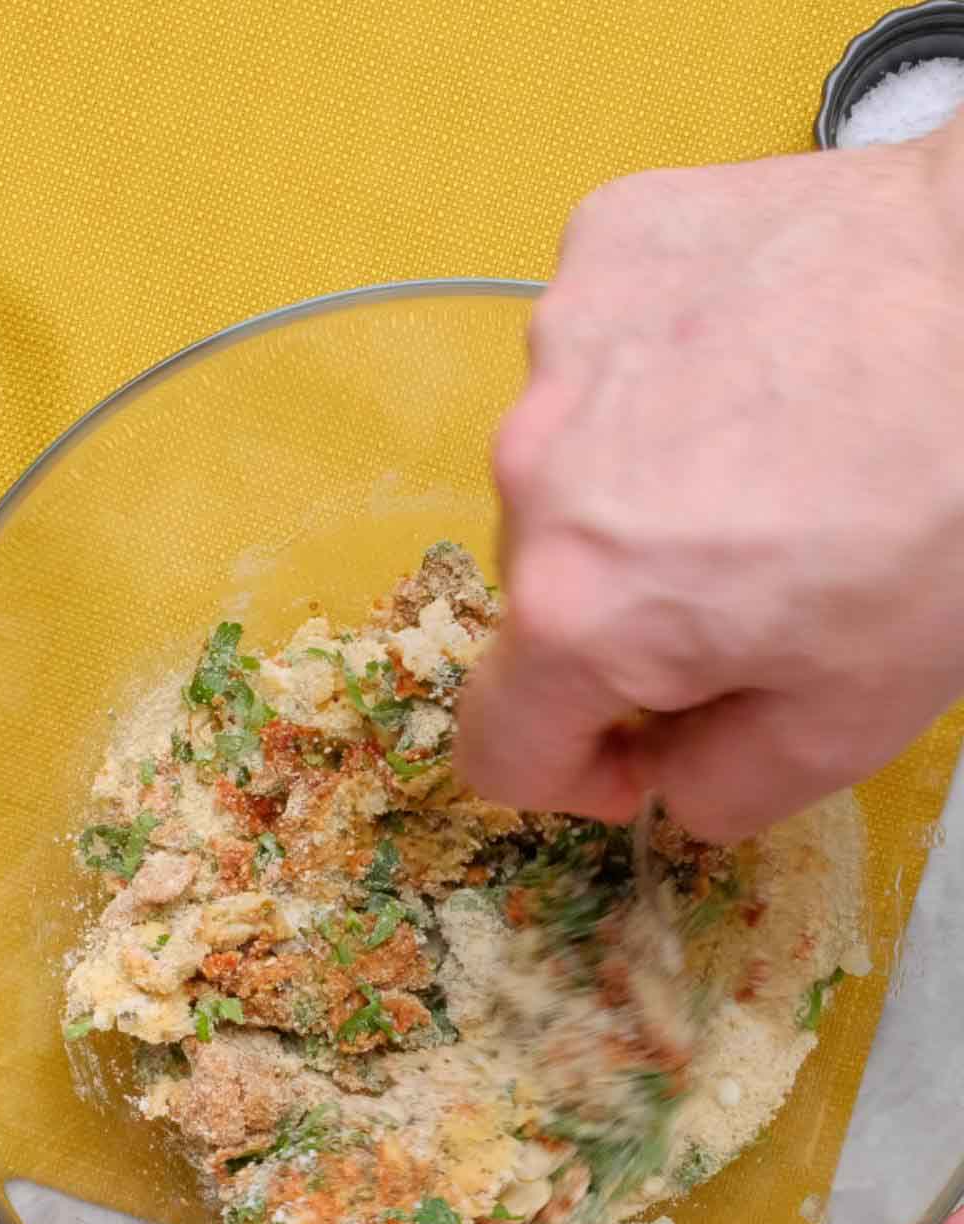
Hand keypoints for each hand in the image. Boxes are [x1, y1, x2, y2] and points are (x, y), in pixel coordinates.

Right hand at [463, 122, 963, 839]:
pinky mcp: (606, 242)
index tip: (648, 742)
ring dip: (633, 493)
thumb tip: (659, 773)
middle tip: (748, 581)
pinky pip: (599, 354)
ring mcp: (561, 343)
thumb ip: (717, 790)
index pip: (496, 748)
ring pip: (566, 472)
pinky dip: (656, 378)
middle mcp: (532, 473)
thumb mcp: (849, 723)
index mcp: (577, 610)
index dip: (573, 773)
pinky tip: (754, 361)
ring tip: (763, 454)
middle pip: (538, 599)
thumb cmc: (946, 512)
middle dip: (623, 617)